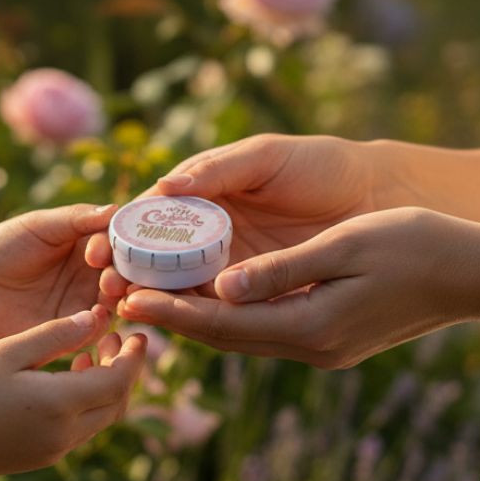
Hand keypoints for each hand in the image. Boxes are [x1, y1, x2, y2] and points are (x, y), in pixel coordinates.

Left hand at [0, 203, 116, 344]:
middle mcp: (92, 271)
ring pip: (116, 298)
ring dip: (118, 294)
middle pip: (124, 270)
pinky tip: (96, 315)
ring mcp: (85, 300)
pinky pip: (97, 327)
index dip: (120, 242)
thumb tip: (116, 208)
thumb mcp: (38, 226)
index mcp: (86, 240)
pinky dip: (102, 321)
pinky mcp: (74, 329)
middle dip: (125, 271)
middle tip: (111, 275)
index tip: (102, 249)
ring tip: (109, 290)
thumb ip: (76, 219)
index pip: (117, 239)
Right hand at [0, 304, 146, 480]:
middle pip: (118, 403)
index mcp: (60, 405)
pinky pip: (81, 429)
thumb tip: (95, 318)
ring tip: (89, 352)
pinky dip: (87, 403)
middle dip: (125, 370)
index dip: (134, 356)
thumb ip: (55, 335)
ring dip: (106, 387)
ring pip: (102, 418)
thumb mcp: (7, 352)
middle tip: (116, 338)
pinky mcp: (42, 457)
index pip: (119, 381)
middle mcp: (65, 435)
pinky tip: (67, 377)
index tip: (136, 332)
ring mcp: (54, 451)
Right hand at [86, 134, 385, 303]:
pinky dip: (201, 317)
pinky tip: (179, 323)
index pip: (150, 220)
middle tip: (108, 288)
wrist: (380, 196)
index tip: (99, 250)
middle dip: (129, 275)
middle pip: (158, 261)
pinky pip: (225, 311)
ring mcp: (235, 268)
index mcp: (205, 197)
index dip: (122, 235)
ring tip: (131, 308)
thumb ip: (218, 170)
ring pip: (186, 290)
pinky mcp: (262, 295)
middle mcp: (212, 237)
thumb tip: (164, 187)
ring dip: (158, 301)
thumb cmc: (321, 164)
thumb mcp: (266, 157)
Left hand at [115, 208, 479, 367]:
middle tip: (122, 299)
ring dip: (200, 319)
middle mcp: (312, 346)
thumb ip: (281, 271)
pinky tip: (215, 296)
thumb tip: (221, 287)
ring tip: (155, 297)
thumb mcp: (345, 248)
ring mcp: (325, 347)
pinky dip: (234, 315)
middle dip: (175, 318)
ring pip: (245, 335)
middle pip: (227, 336)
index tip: (126, 298)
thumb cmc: (417, 246)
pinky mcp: (335, 338)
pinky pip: (269, 329)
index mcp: (311, 327)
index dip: (172, 310)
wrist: (475, 273)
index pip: (224, 322)